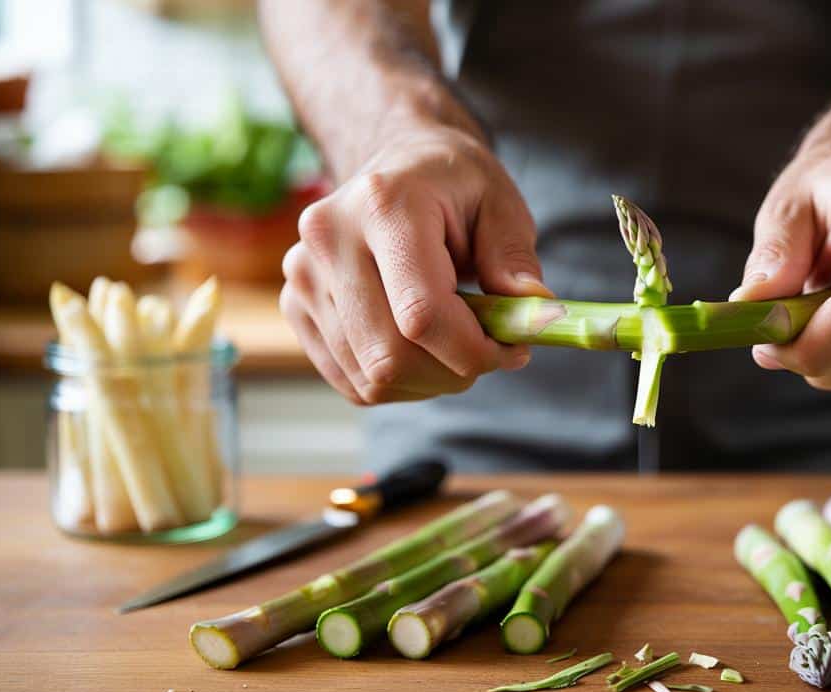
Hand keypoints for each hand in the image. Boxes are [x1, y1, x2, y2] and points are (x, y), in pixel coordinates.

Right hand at [279, 127, 551, 404]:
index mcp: (383, 204)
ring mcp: (302, 276)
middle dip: (454, 372)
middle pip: (390, 355)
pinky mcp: (296, 308)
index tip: (513, 349)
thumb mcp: (501, 204)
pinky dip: (399, 384)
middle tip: (491, 351)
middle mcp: (328, 239)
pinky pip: (352, 383)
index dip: (472, 351)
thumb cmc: (455, 186)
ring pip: (372, 378)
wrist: (399, 168)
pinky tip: (422, 349)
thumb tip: (534, 315)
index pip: (421, 313)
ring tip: (457, 343)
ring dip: (430, 381)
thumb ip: (515, 260)